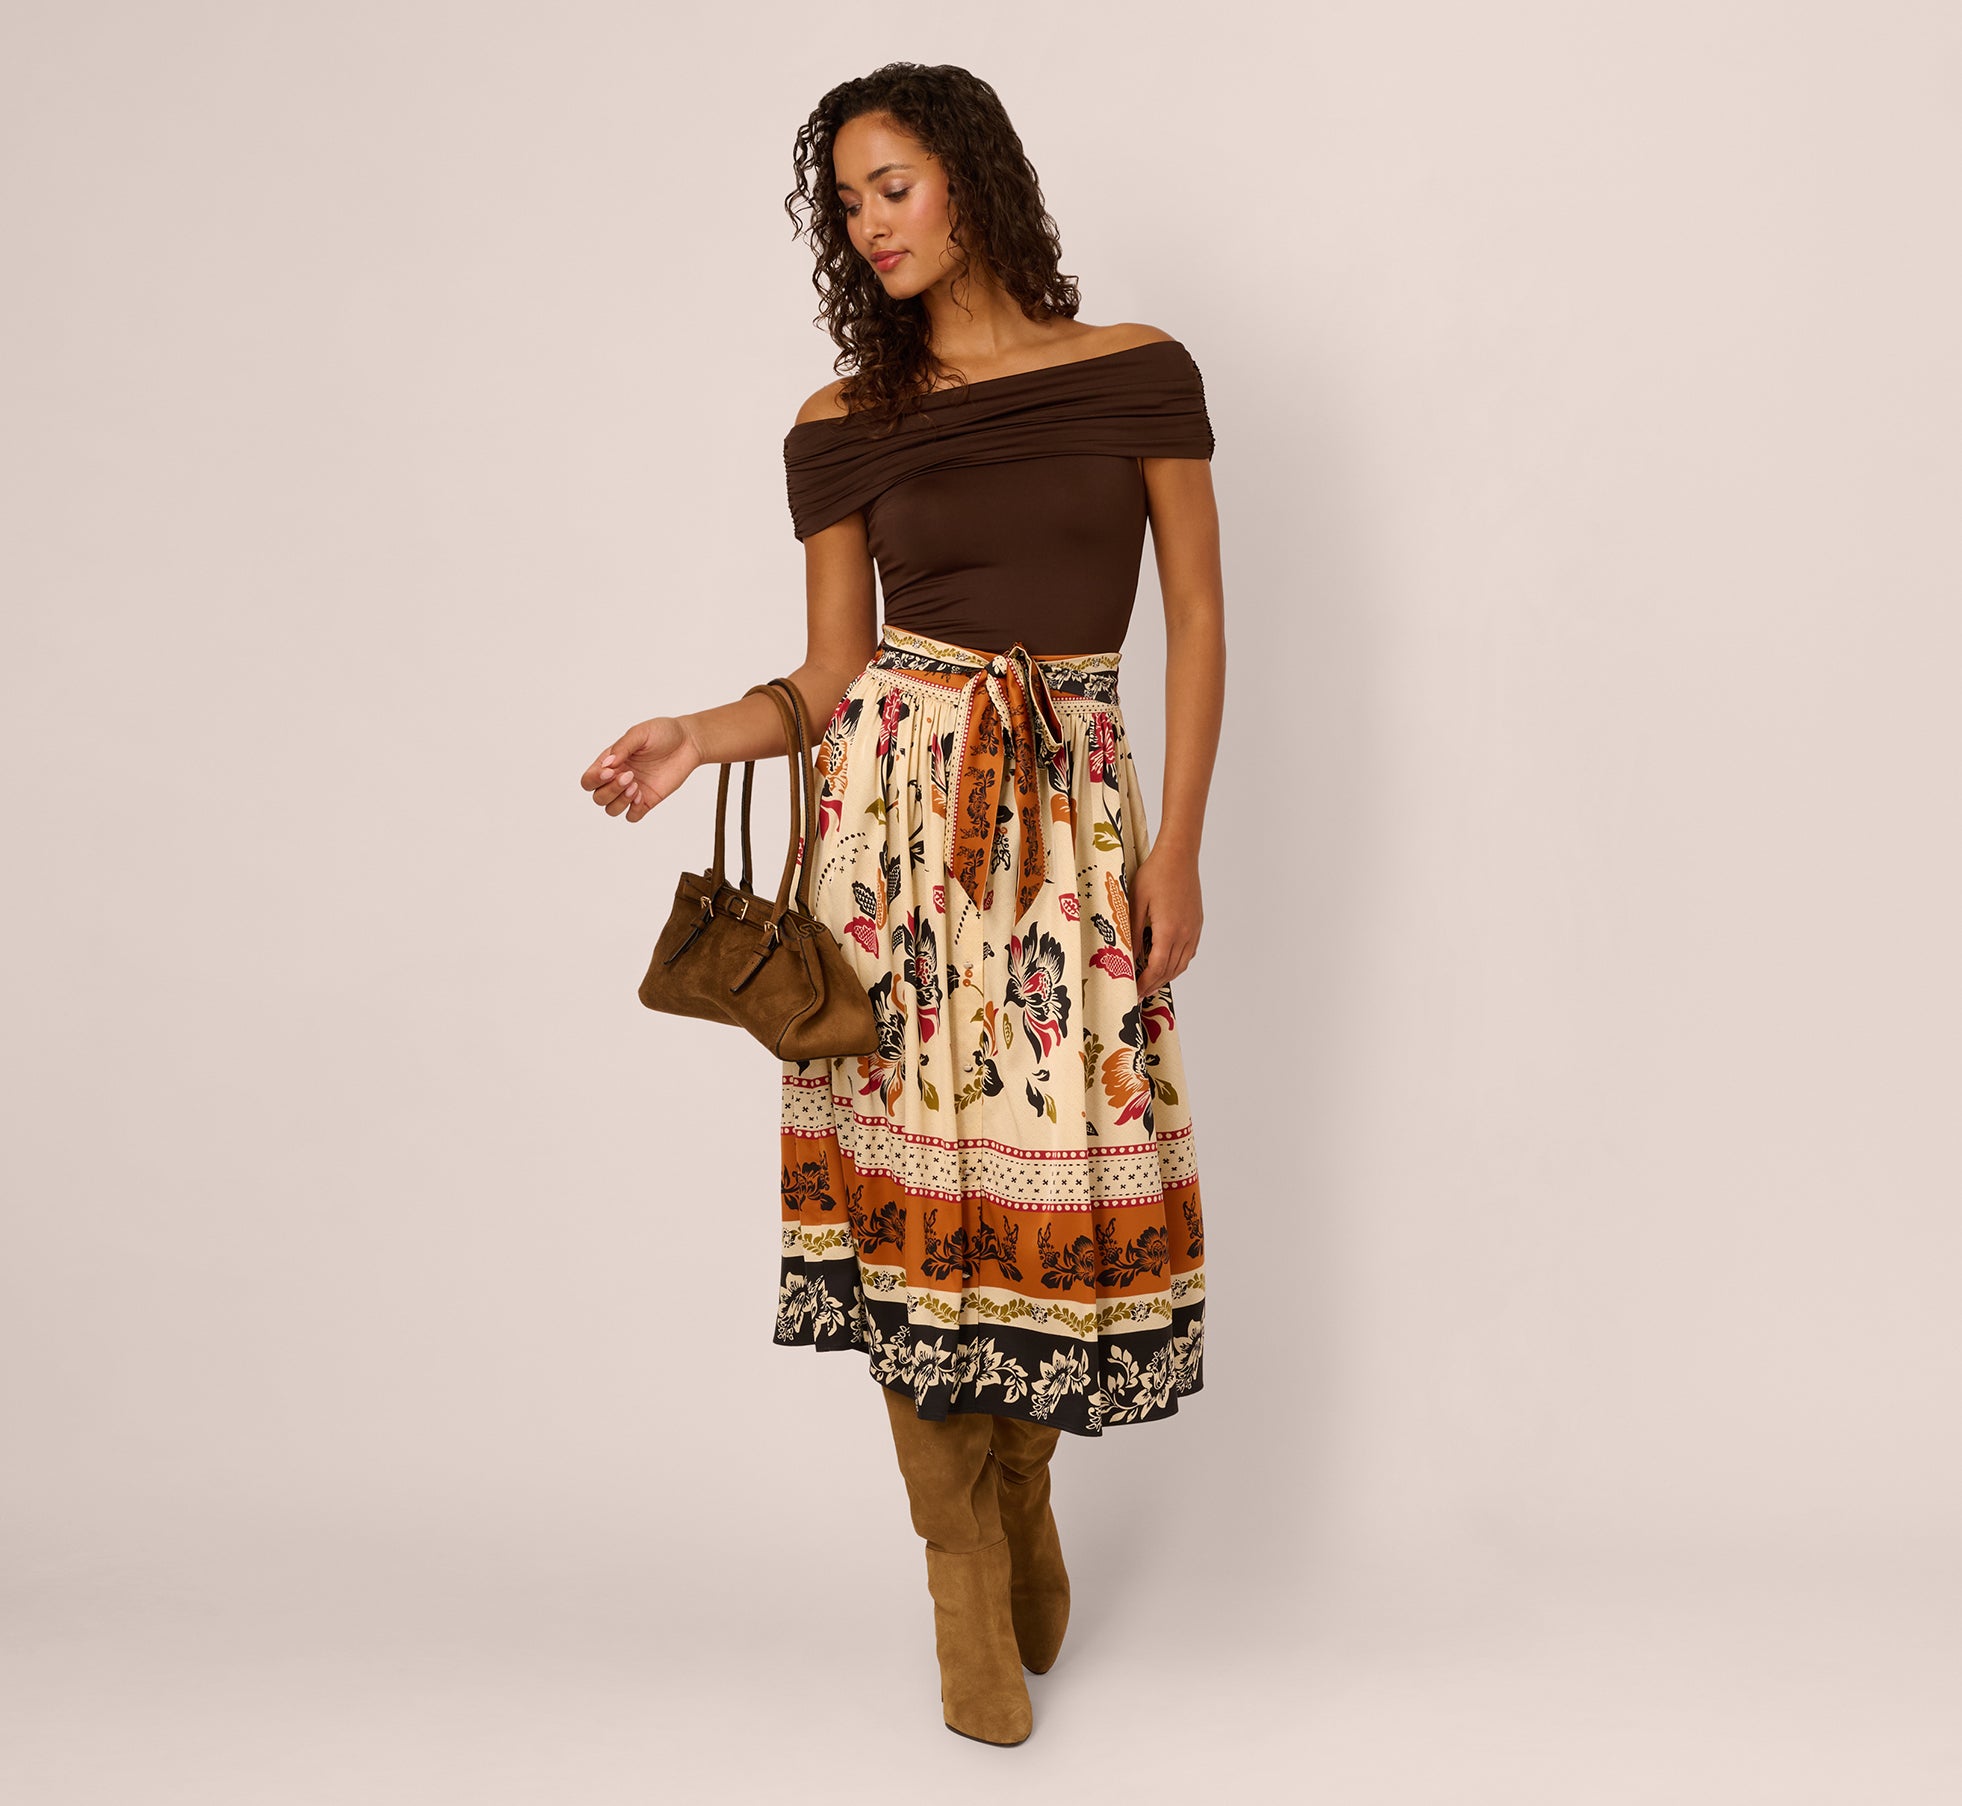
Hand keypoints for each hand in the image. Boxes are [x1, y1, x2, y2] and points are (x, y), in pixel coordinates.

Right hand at [580, 717, 702, 822]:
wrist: (688, 742)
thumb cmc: (662, 733)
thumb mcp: (640, 733)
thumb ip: (622, 747)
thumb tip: (608, 764)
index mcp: (610, 762)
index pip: (589, 780)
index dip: (594, 780)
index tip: (610, 771)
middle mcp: (617, 778)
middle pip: (598, 798)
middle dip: (610, 790)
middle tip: (630, 777)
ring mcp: (632, 791)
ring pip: (611, 809)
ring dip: (620, 802)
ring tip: (637, 787)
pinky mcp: (647, 800)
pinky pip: (632, 816)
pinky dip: (633, 811)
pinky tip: (643, 796)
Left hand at [1132, 842, 1201, 993]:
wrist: (1179, 856)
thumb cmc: (1154, 874)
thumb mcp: (1136, 902)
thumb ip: (1134, 932)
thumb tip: (1130, 957)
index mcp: (1168, 931)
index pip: (1156, 968)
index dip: (1144, 984)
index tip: (1134, 993)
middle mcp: (1185, 934)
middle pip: (1170, 970)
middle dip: (1154, 984)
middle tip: (1140, 994)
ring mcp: (1194, 930)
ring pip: (1182, 964)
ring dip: (1166, 976)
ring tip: (1151, 982)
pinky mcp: (1197, 923)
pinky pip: (1189, 952)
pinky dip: (1177, 963)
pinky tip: (1166, 962)